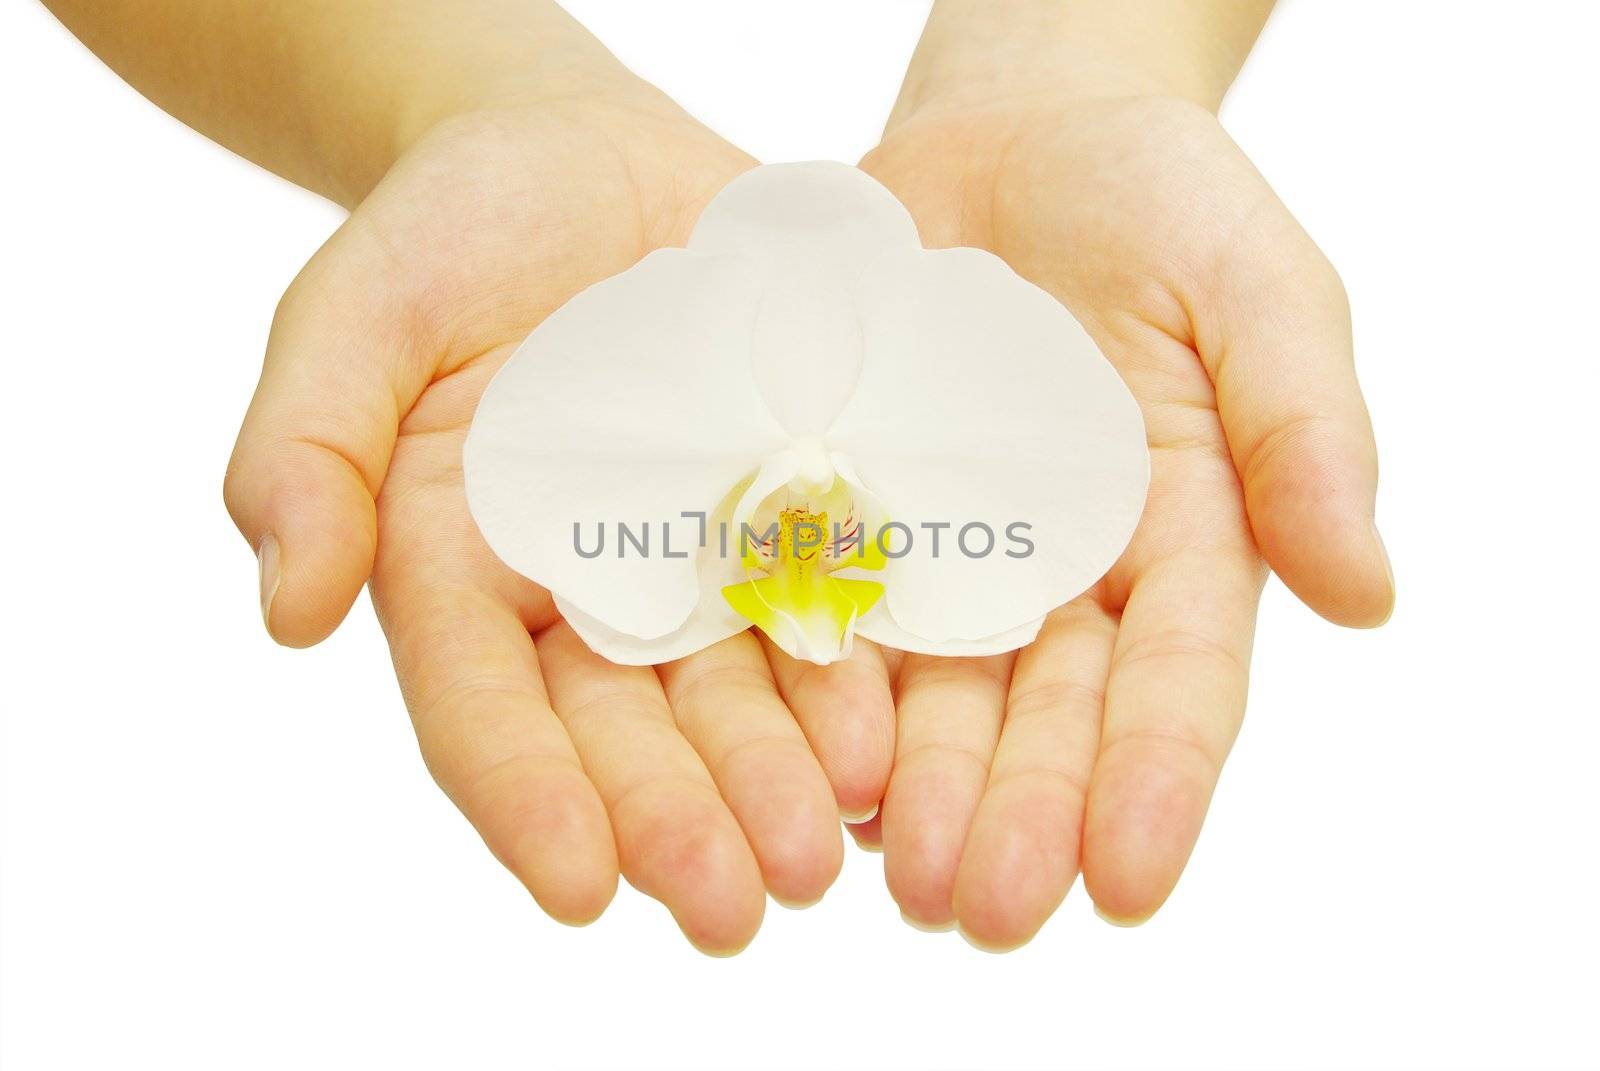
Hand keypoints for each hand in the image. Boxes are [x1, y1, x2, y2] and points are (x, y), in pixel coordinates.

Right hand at [222, 90, 892, 952]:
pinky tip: (896, 734)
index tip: (575, 889)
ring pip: (742, 690)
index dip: (525, 795)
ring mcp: (701, 557)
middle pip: (628, 728)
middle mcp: (586, 594)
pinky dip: (861, 670)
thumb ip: (306, 449)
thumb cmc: (454, 229)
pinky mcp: (796, 505)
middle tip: (733, 910)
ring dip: (784, 776)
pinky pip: (834, 597)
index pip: (483, 708)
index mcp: (463, 575)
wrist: (591, 159)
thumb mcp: (354, 312)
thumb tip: (286, 607)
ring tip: (831, 844)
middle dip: (676, 819)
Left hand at [857, 89, 1393, 944]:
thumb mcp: (1254, 288)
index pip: (1178, 684)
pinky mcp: (841, 506)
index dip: (1158, 782)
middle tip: (982, 909)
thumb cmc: (1154, 197)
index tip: (1134, 884)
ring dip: (907, 788)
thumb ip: (1303, 430)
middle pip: (1040, 715)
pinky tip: (788, 758)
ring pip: (924, 691)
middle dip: (1016, 814)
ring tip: (887, 869)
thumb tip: (1365, 596)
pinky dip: (807, 683)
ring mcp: (942, 549)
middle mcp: (1058, 574)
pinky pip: (817, 602)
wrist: (1008, 131)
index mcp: (1177, 541)